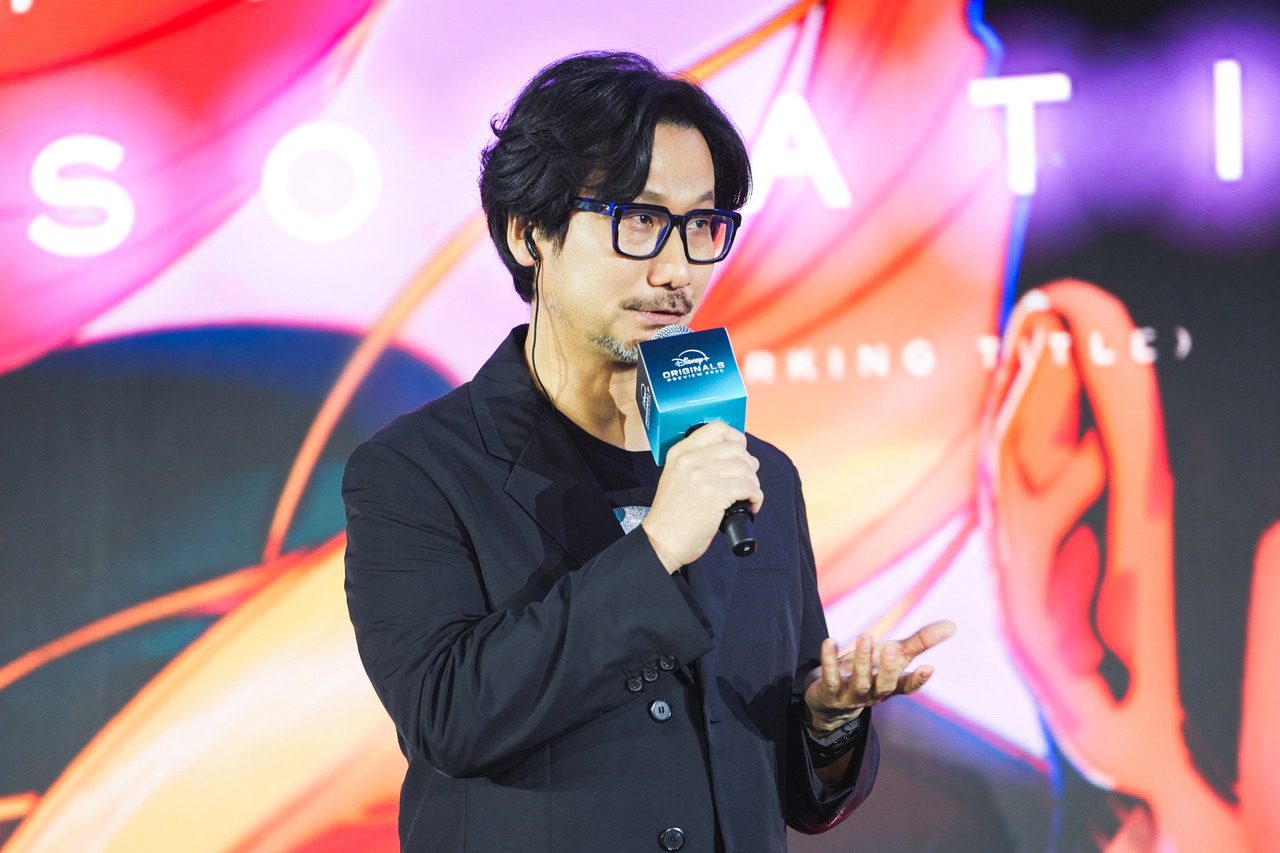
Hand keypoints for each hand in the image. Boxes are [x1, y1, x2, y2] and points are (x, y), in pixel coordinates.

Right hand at [642, 420, 762, 571]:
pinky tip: (750, 505)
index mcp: (680, 452)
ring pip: (746, 468)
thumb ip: (696, 462)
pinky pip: (749, 487)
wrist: (661, 541)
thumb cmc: (671, 515)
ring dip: (753, 483)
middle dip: (748, 465)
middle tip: (746, 481)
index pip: (718, 428)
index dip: (736, 438)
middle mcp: (691, 459)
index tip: (741, 452)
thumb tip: (734, 457)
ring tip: (748, 496)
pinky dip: (756, 497)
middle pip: (737, 449)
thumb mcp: (676, 476)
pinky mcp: (715, 495)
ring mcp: (703, 476)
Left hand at [803, 620, 954, 736]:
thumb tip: (952, 625)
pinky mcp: (828, 693)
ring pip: (859, 682)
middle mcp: (873, 693)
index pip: (907, 687)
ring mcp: (850, 696)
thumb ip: (920, 642)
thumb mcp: (894, 656)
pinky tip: (830, 641)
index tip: (929, 668)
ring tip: (865, 636)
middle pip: (884, 685)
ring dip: (862, 660)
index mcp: (891, 686)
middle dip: (889, 668)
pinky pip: (829, 677)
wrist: (830, 701)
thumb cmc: (869, 672)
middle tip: (893, 647)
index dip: (917, 680)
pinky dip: (829, 660)